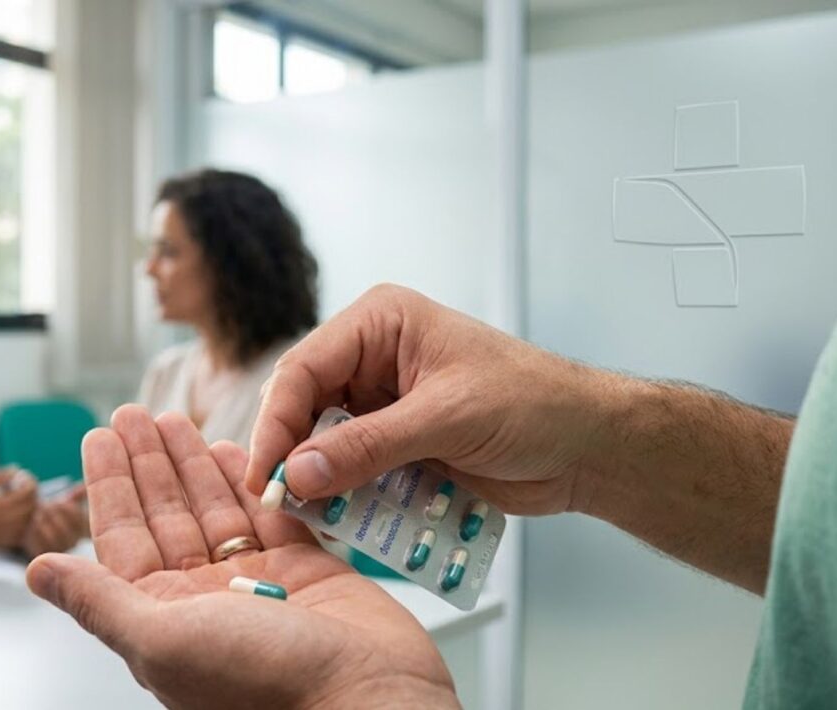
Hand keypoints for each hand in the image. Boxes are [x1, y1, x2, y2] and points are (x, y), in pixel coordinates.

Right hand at [0, 468, 37, 548]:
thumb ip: (0, 474)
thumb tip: (17, 470)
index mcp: (5, 505)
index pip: (30, 490)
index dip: (29, 480)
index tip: (22, 475)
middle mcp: (11, 520)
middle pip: (35, 503)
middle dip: (31, 492)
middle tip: (22, 485)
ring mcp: (11, 532)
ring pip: (32, 516)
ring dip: (30, 505)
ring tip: (18, 497)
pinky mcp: (9, 540)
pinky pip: (26, 528)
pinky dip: (25, 519)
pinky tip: (15, 511)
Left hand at [26, 406, 456, 709]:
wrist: (366, 702)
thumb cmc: (266, 684)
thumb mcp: (163, 640)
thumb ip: (100, 600)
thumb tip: (37, 573)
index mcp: (164, 619)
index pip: (124, 539)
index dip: (110, 485)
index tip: (99, 437)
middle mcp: (206, 600)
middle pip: (166, 516)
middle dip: (148, 462)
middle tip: (134, 414)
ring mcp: (257, 583)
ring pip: (216, 510)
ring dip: (193, 464)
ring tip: (175, 419)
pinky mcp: (306, 570)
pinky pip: (270, 514)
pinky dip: (251, 481)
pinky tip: (233, 449)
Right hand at [244, 283, 612, 516]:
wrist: (586, 445)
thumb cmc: (534, 403)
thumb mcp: (446, 419)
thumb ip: (370, 445)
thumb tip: (301, 472)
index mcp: (381, 324)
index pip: (304, 367)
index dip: (278, 421)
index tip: (266, 471)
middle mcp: (373, 358)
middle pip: (305, 405)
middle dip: (293, 453)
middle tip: (280, 499)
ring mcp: (382, 403)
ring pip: (323, 442)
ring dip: (320, 479)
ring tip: (310, 516)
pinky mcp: (395, 443)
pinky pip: (353, 470)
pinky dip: (348, 495)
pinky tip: (345, 518)